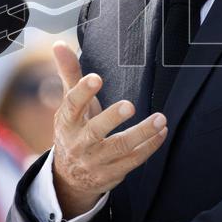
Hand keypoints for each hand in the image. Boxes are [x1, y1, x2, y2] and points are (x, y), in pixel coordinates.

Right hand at [50, 41, 167, 216]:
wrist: (69, 177)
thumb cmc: (74, 130)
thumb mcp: (70, 105)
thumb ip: (69, 74)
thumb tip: (59, 44)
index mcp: (67, 122)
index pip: (72, 106)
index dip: (83, 92)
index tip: (96, 78)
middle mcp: (79, 143)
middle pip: (95, 131)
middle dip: (112, 118)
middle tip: (129, 105)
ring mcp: (95, 161)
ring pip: (119, 148)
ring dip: (141, 134)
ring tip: (160, 119)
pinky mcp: (111, 174)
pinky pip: (132, 161)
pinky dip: (149, 147)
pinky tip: (161, 132)